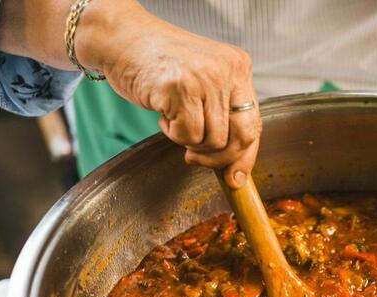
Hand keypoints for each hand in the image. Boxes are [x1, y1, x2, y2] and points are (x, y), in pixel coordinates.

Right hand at [77, 0, 260, 186]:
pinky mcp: (181, 89)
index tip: (235, 178)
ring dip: (189, 140)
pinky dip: (172, 133)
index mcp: (238, 66)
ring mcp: (206, 79)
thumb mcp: (203, 83)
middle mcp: (228, 70)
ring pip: (213, 141)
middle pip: (241, 137)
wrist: (122, 39)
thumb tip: (236, 171)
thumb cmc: (159, 63)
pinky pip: (188, 136)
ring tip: (173, 116)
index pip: (254, 124)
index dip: (245, 157)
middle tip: (196, 157)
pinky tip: (163, 112)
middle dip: (219, 158)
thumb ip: (223, 116)